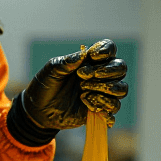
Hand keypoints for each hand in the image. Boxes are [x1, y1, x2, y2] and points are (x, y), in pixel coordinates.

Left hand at [8, 39, 127, 145]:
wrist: (38, 111)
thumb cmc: (45, 85)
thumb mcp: (51, 71)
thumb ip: (66, 62)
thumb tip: (83, 54)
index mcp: (90, 61)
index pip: (110, 49)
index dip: (106, 51)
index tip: (91, 57)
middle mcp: (100, 75)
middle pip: (121, 68)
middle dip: (108, 71)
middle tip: (84, 77)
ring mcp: (101, 93)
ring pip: (121, 88)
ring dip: (106, 89)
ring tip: (84, 92)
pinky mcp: (99, 109)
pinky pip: (114, 108)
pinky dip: (104, 106)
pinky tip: (88, 105)